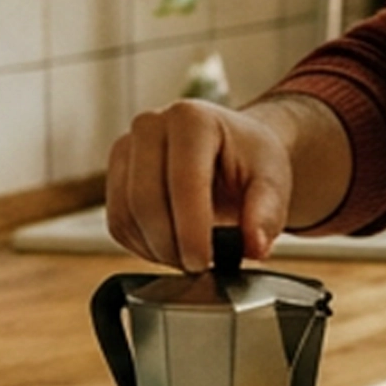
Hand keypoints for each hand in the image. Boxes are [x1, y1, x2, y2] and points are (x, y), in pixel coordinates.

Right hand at [104, 99, 297, 270]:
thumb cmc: (251, 160)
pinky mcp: (113, 175)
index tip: (205, 261)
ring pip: (126, 216)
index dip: (191, 229)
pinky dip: (142, 246)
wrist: (232, 148)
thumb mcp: (272, 180)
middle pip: (145, 201)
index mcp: (192, 119)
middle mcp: (150, 126)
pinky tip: (172, 247)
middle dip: (171, 245)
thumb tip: (254, 246)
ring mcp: (125, 149)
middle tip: (200, 266)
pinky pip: (117, 224)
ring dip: (156, 249)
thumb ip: (266, 212)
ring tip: (191, 257)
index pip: (184, 182)